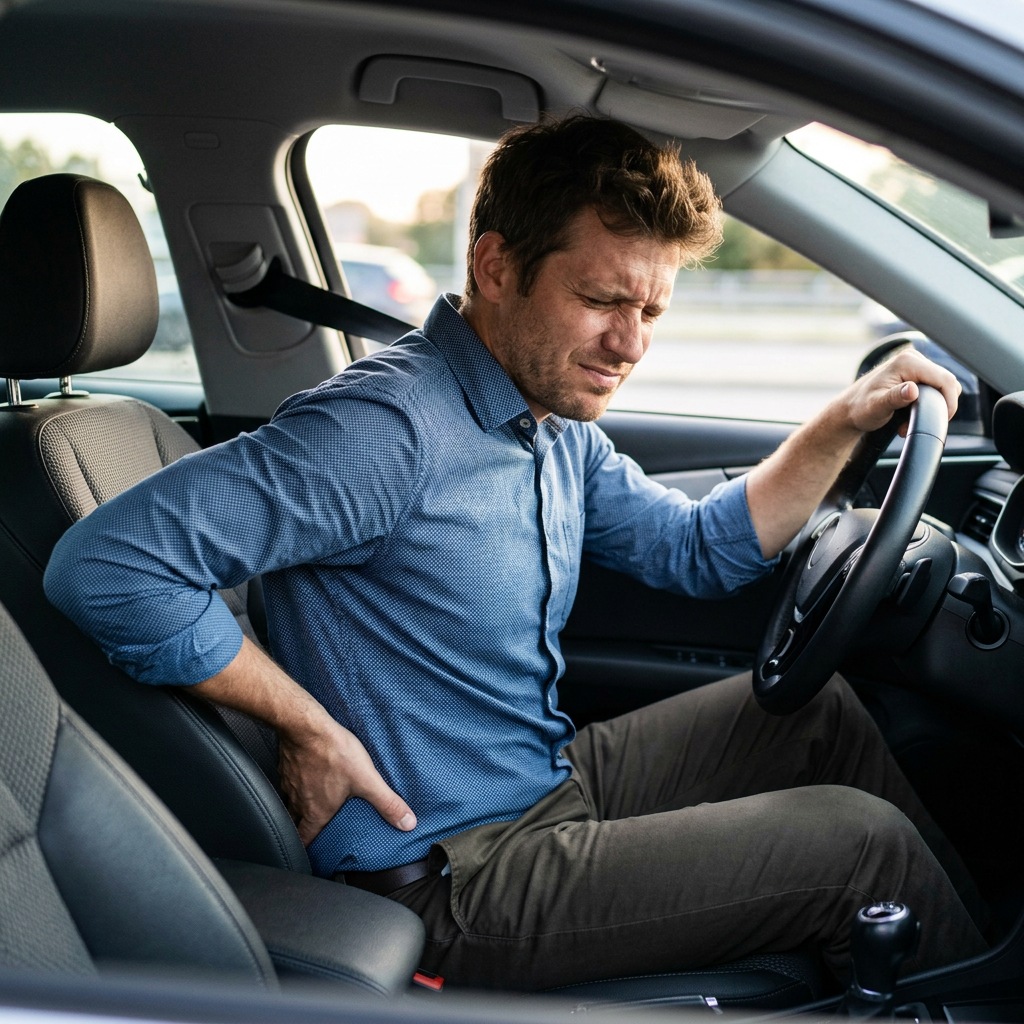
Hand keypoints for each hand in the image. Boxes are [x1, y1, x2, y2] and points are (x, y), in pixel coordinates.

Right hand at [192, 636, 415, 846]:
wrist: (305, 725)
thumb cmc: (333, 753)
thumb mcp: (367, 779)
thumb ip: (387, 803)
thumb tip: (407, 823)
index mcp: (316, 813)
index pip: (307, 842)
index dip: (310, 850)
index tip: (315, 854)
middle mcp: (298, 803)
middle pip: (297, 824)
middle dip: (306, 827)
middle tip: (316, 827)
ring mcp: (288, 784)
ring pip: (291, 803)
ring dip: (301, 805)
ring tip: (314, 801)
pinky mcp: (286, 766)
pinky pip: (288, 782)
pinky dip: (297, 783)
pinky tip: (309, 774)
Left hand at [843, 347, 960, 435]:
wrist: (849, 409)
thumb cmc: (859, 408)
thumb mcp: (877, 407)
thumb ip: (895, 398)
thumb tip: (912, 390)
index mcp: (907, 362)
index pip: (945, 379)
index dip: (950, 402)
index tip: (942, 420)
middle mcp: (912, 358)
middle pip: (947, 381)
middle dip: (939, 405)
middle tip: (918, 422)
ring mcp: (914, 363)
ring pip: (941, 385)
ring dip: (933, 405)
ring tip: (910, 420)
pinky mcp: (914, 372)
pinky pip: (933, 386)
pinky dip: (927, 402)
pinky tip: (910, 414)